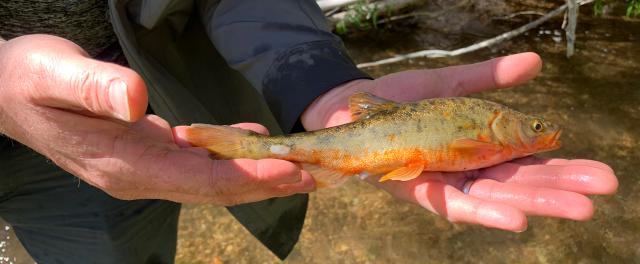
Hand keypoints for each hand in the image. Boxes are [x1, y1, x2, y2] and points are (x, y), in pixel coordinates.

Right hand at [0, 35, 313, 204]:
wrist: (3, 93)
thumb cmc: (26, 79)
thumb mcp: (51, 73)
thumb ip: (93, 88)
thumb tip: (135, 101)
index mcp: (123, 164)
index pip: (198, 179)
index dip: (247, 176)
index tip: (290, 168)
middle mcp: (139, 176)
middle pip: (215, 189)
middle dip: (267, 183)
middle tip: (317, 175)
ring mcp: (144, 170)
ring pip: (211, 180)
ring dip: (257, 174)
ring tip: (301, 167)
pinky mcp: (147, 156)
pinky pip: (198, 164)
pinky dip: (231, 157)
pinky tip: (254, 141)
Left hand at [301, 52, 617, 231]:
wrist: (349, 109)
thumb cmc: (399, 101)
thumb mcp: (451, 86)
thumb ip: (489, 81)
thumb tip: (535, 63)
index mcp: (478, 149)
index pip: (526, 163)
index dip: (560, 168)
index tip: (599, 174)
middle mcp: (464, 170)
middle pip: (517, 184)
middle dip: (559, 188)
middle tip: (602, 189)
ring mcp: (443, 183)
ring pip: (494, 199)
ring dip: (534, 204)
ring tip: (577, 208)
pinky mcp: (418, 190)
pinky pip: (453, 206)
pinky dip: (483, 213)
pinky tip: (516, 218)